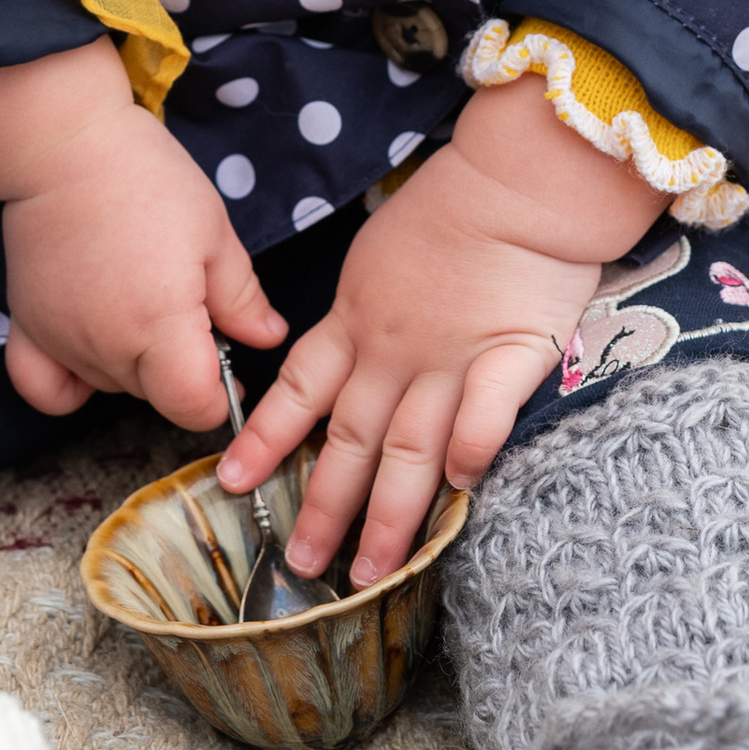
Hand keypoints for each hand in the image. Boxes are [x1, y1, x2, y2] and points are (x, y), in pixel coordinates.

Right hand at [0, 38, 283, 424]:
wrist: (66, 146)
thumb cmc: (147, 180)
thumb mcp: (214, 231)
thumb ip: (242, 296)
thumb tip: (267, 338)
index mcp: (160, 326)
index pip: (192, 407)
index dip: (219, 397)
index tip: (229, 367)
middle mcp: (106, 347)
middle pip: (154, 395)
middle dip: (180, 369)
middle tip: (188, 310)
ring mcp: (61, 341)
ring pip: (109, 387)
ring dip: (133, 366)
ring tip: (142, 305)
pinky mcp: (26, 327)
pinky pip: (44, 388)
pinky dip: (69, 386)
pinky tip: (90, 353)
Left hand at [217, 74, 661, 590]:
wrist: (517, 178)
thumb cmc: (453, 208)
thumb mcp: (379, 256)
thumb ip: (362, 314)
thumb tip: (347, 358)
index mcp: (357, 322)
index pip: (298, 391)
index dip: (264, 440)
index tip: (231, 482)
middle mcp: (394, 352)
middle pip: (352, 441)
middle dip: (323, 508)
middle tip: (302, 566)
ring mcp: (451, 357)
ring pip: (410, 449)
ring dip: (389, 515)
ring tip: (371, 571)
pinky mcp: (511, 354)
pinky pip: (486, 413)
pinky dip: (470, 450)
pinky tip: (460, 488)